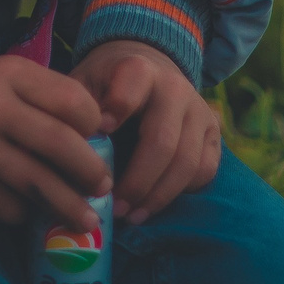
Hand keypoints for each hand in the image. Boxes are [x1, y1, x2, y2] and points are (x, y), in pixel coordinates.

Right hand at [0, 55, 107, 227]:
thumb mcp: (1, 75)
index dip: (93, 125)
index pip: (71, 101)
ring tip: (85, 220)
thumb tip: (92, 137)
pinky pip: (5, 205)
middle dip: (90, 172)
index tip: (96, 140)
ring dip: (68, 206)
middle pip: (60, 145)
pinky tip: (28, 211)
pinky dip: (23, 213)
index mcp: (8, 73)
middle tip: (103, 187)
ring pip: (36, 184)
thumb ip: (42, 96)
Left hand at [69, 40, 221, 225]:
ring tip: (132, 216)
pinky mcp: (213, 132)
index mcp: (138, 70)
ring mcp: (199, 110)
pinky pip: (205, 170)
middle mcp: (175, 88)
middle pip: (162, 141)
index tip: (100, 132)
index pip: (132, 88)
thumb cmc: (107, 84)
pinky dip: (182, 192)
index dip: (118, 108)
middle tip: (115, 208)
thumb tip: (70, 150)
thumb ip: (78, 110)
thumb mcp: (86, 83)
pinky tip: (155, 204)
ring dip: (158, 196)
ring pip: (187, 162)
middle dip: (137, 181)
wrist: (149, 67)